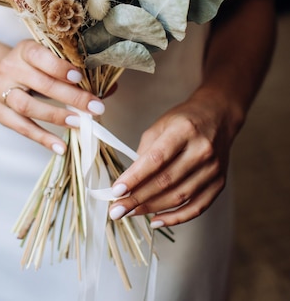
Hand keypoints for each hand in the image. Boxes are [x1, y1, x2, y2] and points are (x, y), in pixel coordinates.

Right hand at [0, 39, 104, 152]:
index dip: (59, 67)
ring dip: (56, 116)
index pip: (40, 56)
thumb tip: (110, 89)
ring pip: (27, 106)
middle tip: (94, 107)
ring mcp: (0, 91)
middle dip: (70, 96)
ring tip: (78, 123)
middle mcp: (9, 68)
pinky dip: (42, 138)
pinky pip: (21, 127)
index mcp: (24, 50)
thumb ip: (76, 72)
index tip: (79, 78)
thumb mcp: (49, 59)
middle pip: (40, 84)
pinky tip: (60, 147)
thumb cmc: (33, 66)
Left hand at [109, 93, 233, 226]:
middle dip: (138, 198)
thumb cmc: (185, 119)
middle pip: (166, 181)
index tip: (116, 191)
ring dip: (152, 208)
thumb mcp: (161, 125)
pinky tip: (157, 220)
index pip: (156, 159)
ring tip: (131, 212)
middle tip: (116, 209)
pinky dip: (176, 218)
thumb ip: (145, 150)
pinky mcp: (219, 182)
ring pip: (179, 197)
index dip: (135, 177)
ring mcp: (213, 168)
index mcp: (184, 130)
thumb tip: (130, 180)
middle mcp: (201, 150)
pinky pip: (197, 207)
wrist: (218, 116)